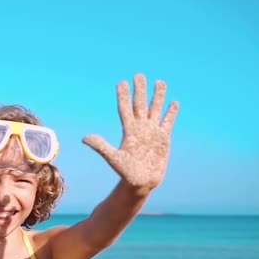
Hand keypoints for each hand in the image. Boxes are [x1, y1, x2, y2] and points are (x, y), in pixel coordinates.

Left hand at [83, 74, 179, 191]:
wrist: (141, 183)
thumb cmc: (125, 173)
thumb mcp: (113, 158)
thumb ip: (101, 147)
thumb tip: (85, 138)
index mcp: (129, 131)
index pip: (125, 108)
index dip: (123, 95)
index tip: (122, 82)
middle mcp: (140, 128)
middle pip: (140, 105)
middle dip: (140, 90)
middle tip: (139, 75)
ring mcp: (152, 132)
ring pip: (155, 110)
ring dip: (157, 96)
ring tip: (160, 82)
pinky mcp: (163, 139)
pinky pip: (168, 122)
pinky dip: (171, 112)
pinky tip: (174, 102)